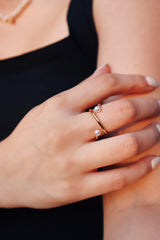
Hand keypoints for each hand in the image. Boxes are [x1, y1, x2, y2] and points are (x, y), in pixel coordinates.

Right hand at [0, 64, 159, 208]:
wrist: (5, 174)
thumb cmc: (30, 137)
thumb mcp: (49, 107)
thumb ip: (81, 89)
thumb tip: (108, 68)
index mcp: (59, 107)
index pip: (106, 84)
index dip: (135, 80)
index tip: (151, 83)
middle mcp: (66, 132)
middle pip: (123, 111)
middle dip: (150, 106)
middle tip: (158, 107)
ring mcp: (72, 162)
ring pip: (127, 145)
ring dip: (151, 136)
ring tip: (158, 130)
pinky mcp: (76, 188)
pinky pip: (119, 178)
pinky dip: (142, 168)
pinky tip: (153, 160)